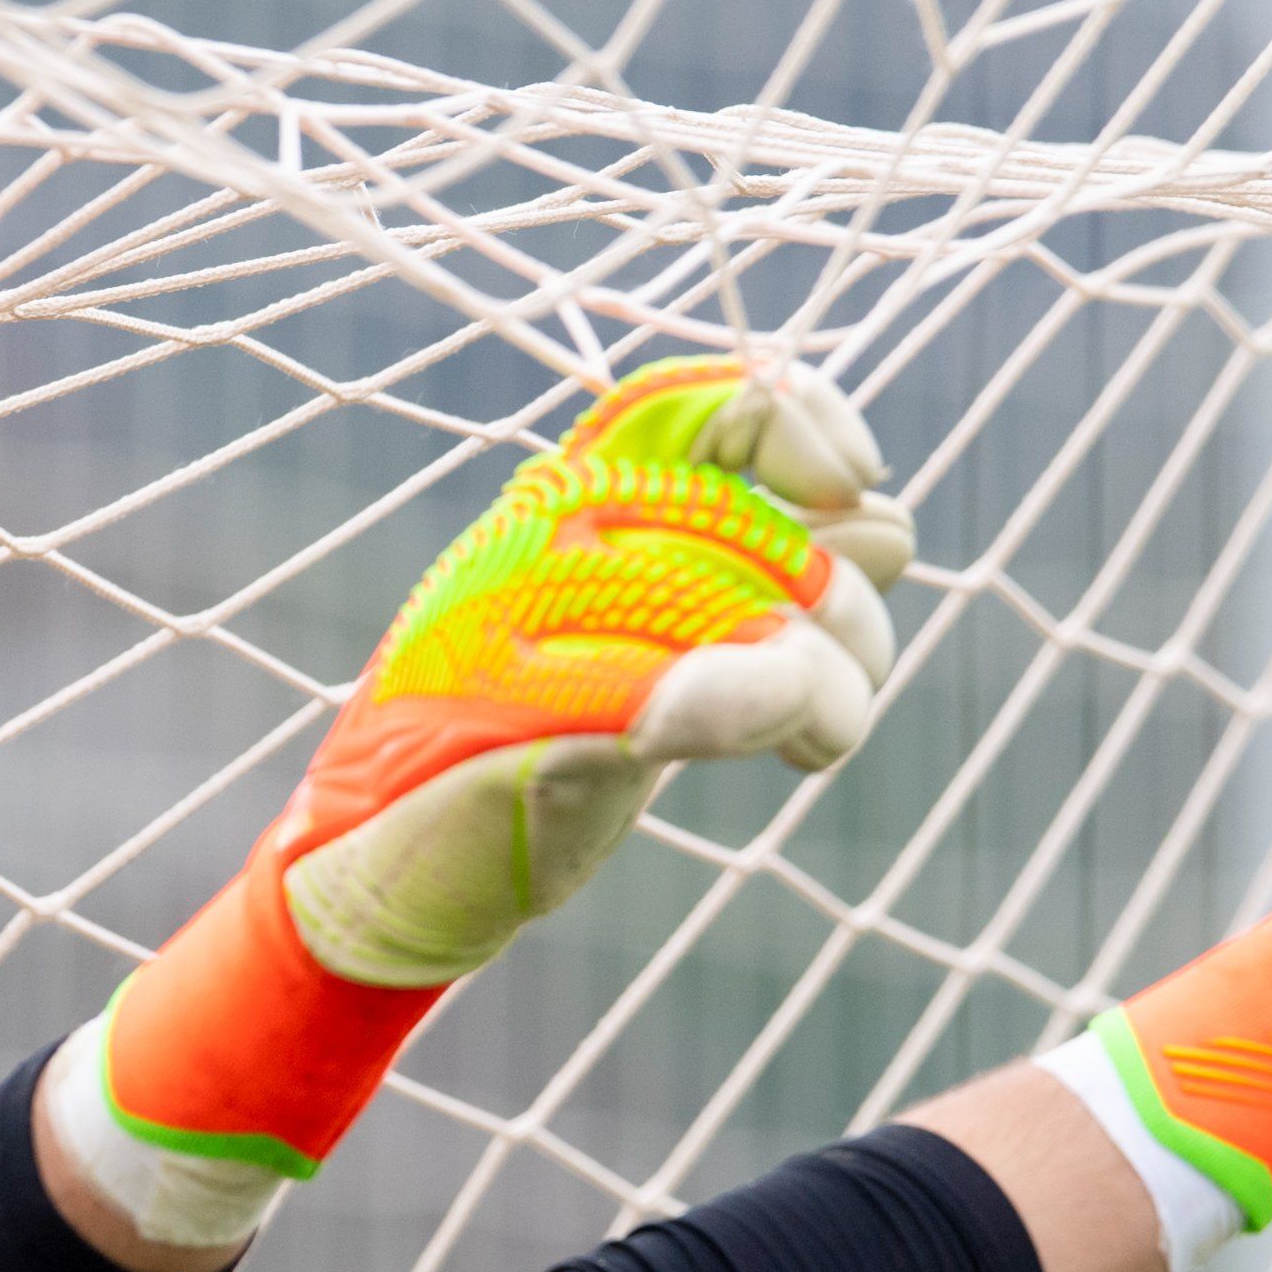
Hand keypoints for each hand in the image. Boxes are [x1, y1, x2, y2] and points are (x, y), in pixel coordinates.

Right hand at [54, 357, 912, 1243]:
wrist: (380, 870)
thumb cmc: (524, 751)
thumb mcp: (640, 640)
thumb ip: (753, 576)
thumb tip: (892, 524)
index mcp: (568, 497)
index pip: (705, 401)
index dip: (802, 419)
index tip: (859, 481)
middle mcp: (552, 536)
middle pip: (760, 522)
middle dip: (846, 605)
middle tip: (850, 678)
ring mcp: (536, 619)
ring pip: (746, 597)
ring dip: (831, 674)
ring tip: (825, 729)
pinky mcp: (542, 715)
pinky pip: (697, 678)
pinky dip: (769, 701)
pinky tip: (795, 743)